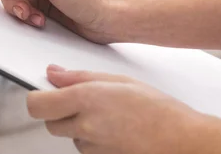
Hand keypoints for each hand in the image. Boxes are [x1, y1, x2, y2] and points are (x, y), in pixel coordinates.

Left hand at [28, 66, 204, 153]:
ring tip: (107, 115)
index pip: (36, 104)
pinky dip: (92, 139)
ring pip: (68, 136)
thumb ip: (80, 76)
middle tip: (80, 101)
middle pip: (49, 123)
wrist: (183, 142)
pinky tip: (114, 129)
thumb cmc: (158, 108)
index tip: (43, 92)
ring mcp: (91, 147)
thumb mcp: (118, 80)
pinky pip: (85, 147)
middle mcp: (84, 125)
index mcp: (86, 98)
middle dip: (58, 112)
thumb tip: (53, 74)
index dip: (37, 98)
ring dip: (78, 125)